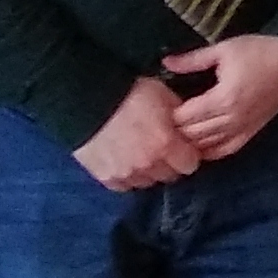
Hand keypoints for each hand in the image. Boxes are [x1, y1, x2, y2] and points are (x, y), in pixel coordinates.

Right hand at [76, 76, 203, 192]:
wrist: (86, 98)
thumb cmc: (127, 92)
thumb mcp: (162, 95)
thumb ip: (179, 115)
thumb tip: (188, 126)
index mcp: (165, 144)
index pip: (191, 165)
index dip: (188, 155)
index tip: (182, 147)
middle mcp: (148, 164)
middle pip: (169, 176)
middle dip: (169, 164)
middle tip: (159, 148)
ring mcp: (126, 174)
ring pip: (147, 182)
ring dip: (147, 171)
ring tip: (139, 153)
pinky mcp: (106, 178)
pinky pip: (124, 186)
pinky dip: (126, 176)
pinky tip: (122, 160)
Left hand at [166, 35, 277, 162]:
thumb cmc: (257, 51)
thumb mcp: (222, 50)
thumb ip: (192, 60)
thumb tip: (165, 63)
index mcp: (222, 98)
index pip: (185, 117)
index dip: (168, 115)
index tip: (158, 108)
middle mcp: (232, 119)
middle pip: (193, 134)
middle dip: (175, 130)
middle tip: (162, 123)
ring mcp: (243, 128)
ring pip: (207, 146)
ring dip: (190, 143)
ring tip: (175, 135)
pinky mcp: (251, 132)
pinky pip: (226, 150)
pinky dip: (210, 152)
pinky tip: (198, 149)